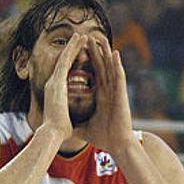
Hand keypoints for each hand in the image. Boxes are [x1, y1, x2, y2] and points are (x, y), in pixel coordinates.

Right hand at [40, 33, 87, 139]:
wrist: (52, 133)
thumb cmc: (58, 131)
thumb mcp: (63, 118)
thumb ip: (65, 113)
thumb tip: (68, 118)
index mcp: (54, 93)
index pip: (63, 73)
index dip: (70, 63)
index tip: (76, 55)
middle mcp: (52, 84)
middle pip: (63, 62)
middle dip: (71, 50)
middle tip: (78, 38)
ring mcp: (53, 81)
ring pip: (65, 57)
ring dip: (72, 45)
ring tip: (81, 35)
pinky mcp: (57, 80)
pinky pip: (66, 59)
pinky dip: (73, 48)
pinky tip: (80, 39)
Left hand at [86, 35, 136, 155]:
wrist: (116, 146)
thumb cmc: (103, 137)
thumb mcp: (83, 128)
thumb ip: (74, 124)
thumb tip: (62, 126)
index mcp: (100, 96)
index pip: (93, 75)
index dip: (88, 62)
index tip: (81, 50)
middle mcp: (108, 91)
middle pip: (101, 67)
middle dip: (95, 52)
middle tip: (88, 37)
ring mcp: (115, 92)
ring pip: (110, 68)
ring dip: (106, 53)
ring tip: (101, 39)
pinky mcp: (121, 95)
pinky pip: (119, 76)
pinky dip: (117, 64)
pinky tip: (115, 53)